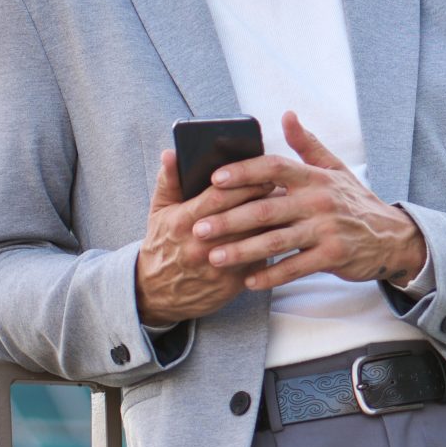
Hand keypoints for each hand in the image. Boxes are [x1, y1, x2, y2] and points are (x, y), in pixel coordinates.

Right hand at [135, 148, 278, 326]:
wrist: (158, 294)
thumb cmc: (163, 245)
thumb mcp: (159, 212)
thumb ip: (168, 181)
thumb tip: (171, 152)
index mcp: (182, 221)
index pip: (218, 197)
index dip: (244, 184)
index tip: (264, 174)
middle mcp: (199, 244)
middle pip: (241, 216)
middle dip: (263, 200)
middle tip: (282, 187)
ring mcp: (216, 266)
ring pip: (254, 239)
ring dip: (273, 222)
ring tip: (287, 207)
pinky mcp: (230, 283)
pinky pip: (258, 261)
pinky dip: (271, 246)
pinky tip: (282, 233)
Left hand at [191, 112, 428, 291]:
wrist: (391, 236)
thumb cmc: (354, 202)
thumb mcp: (335, 168)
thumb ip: (307, 145)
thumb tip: (286, 115)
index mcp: (314, 177)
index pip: (274, 168)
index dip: (244, 172)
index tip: (214, 179)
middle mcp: (319, 201)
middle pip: (266, 208)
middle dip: (229, 219)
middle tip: (199, 227)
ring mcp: (327, 229)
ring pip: (276, 241)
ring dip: (242, 251)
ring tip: (215, 257)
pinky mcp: (333, 256)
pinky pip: (295, 267)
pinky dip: (271, 275)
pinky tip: (248, 281)